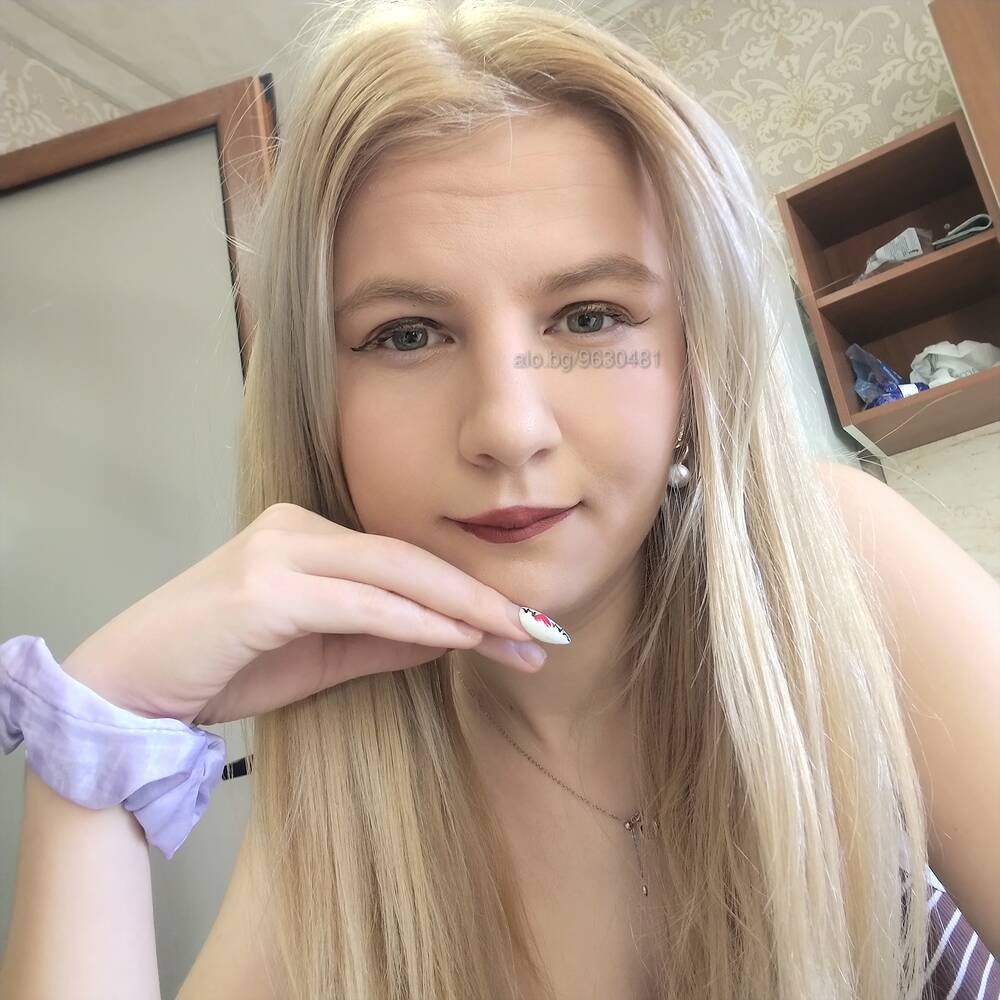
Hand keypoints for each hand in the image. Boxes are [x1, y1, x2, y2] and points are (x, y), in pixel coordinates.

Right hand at [59, 503, 546, 725]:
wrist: (128, 687)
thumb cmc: (224, 667)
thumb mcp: (323, 655)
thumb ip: (386, 637)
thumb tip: (456, 633)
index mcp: (309, 532)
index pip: (407, 559)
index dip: (472, 591)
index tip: (526, 626)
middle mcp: (296, 525)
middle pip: (412, 558)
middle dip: (485, 598)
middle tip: (545, 631)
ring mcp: (278, 549)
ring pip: (394, 573)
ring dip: (465, 608)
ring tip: (523, 637)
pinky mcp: (263, 586)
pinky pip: (358, 602)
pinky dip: (415, 620)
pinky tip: (461, 639)